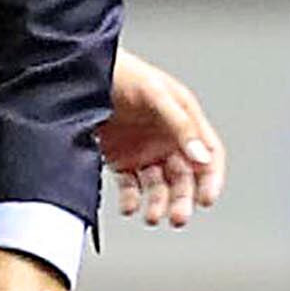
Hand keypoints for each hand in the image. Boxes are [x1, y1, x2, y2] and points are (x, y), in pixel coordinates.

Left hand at [100, 48, 225, 229]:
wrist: (78, 74)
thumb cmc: (121, 73)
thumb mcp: (156, 94)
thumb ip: (181, 125)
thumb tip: (201, 156)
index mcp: (184, 121)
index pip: (208, 155)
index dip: (211, 178)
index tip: (206, 199)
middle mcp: (166, 139)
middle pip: (184, 178)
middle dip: (182, 199)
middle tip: (178, 217)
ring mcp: (143, 150)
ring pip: (158, 186)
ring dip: (158, 204)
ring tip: (152, 216)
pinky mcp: (119, 159)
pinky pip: (130, 186)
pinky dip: (131, 199)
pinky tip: (130, 207)